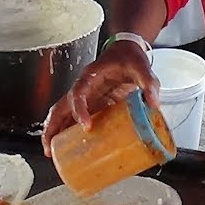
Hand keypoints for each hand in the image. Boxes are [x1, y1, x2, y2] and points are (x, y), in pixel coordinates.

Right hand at [41, 40, 158, 155]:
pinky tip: (68, 148)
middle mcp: (82, 87)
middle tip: (50, 148)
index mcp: (91, 76)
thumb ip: (148, 84)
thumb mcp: (141, 68)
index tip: (86, 125)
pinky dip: (67, 132)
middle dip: (52, 127)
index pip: (78, 93)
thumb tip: (154, 104)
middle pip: (60, 106)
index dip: (79, 110)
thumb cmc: (129, 58)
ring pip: (61, 114)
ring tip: (52, 153)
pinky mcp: (90, 104)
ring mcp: (84, 97)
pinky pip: (73, 118)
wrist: (126, 51)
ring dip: (54, 131)